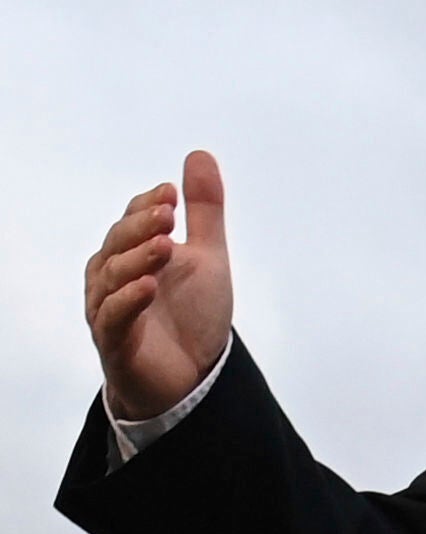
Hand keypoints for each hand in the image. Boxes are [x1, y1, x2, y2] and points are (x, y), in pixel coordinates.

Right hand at [84, 150, 234, 421]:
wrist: (194, 378)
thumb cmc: (190, 315)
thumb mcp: (206, 257)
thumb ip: (204, 210)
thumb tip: (199, 155)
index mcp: (131, 254)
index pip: (132, 222)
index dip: (148, 206)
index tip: (172, 192)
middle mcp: (113, 278)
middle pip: (118, 245)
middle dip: (140, 228)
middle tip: (168, 214)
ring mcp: (110, 310)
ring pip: (112, 279)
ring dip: (137, 260)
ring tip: (165, 246)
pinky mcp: (115, 343)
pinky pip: (114, 318)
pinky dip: (128, 301)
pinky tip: (147, 287)